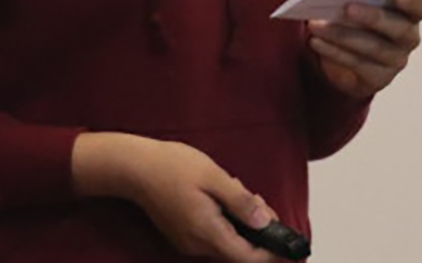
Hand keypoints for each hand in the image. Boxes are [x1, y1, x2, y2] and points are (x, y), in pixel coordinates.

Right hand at [72, 133, 280, 261]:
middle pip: (238, 252)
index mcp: (207, 232)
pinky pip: (213, 235)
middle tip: (261, 203)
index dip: (271, 254)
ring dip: (240, 225)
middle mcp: (196, 244)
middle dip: (257, 233)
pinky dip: (226, 222)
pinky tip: (222, 197)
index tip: (288, 247)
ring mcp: (187, 241)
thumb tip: (264, 222)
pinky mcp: (182, 234)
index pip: (247, 257)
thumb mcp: (213, 176)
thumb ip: (241, 201)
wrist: (133, 167)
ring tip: (238, 193)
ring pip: (226, 243)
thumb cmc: (171, 166)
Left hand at [308, 0, 421, 98]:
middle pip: (399, 29)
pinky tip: (316, 41)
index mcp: (411, 12)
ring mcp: (396, 60)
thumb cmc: (356, 17)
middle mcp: (409, 37)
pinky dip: (333, 51)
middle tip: (347, 7)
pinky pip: (357, 64)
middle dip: (373, 17)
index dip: (414, 1)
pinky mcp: (378, 79)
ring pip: (374, 48)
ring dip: (342, 35)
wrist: (348, 58)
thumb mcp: (360, 1)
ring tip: (316, 24)